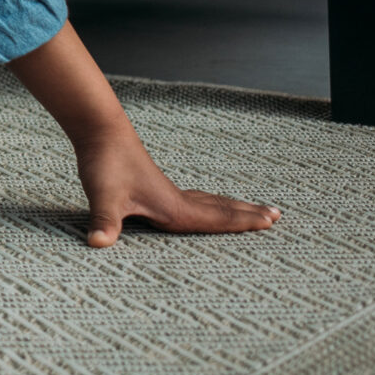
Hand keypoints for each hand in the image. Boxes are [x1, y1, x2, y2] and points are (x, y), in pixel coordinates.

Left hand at [70, 127, 279, 248]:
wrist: (100, 130)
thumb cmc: (105, 164)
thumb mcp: (103, 197)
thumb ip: (105, 222)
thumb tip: (97, 244)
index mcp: (174, 207)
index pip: (217, 218)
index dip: (243, 222)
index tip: (272, 223)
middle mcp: (176, 199)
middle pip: (219, 208)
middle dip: (247, 214)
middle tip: (277, 215)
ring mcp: (165, 190)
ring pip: (207, 201)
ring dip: (230, 206)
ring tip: (251, 209)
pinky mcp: (153, 184)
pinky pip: (191, 198)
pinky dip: (207, 203)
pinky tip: (202, 204)